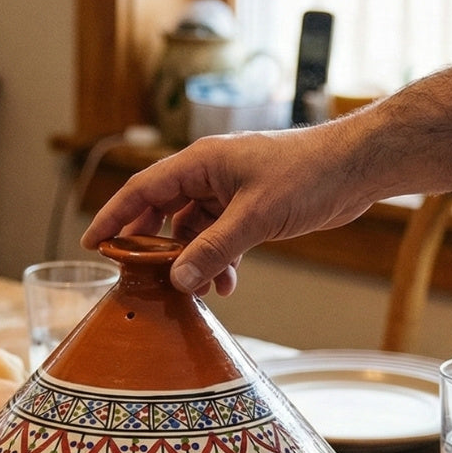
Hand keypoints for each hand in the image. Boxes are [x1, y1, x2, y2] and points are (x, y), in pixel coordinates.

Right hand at [80, 127, 373, 294]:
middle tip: (136, 274)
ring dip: (191, 260)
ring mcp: (229, 191)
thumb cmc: (309, 172)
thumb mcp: (255, 216)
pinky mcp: (250, 208)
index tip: (93, 243)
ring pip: (192, 230)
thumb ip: (214, 249)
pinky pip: (219, 237)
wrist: (358, 167)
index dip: (114, 216)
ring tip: (196, 290)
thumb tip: (178, 280)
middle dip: (150, 245)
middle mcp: (208, 174)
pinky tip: (227, 283)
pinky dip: (218, 261)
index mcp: (200, 162)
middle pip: (162, 211)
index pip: (142, 190)